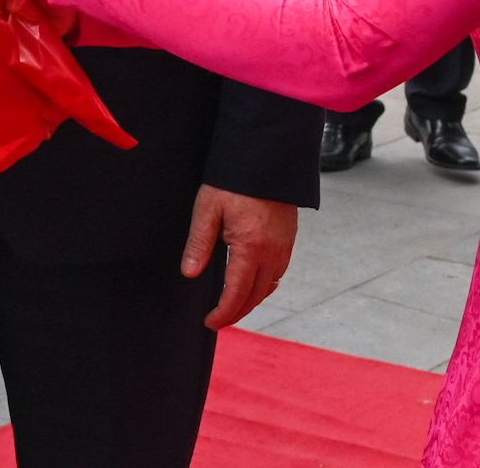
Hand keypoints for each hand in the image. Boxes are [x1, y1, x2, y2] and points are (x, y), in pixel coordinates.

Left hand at [183, 185, 297, 329]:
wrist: (267, 156)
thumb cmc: (234, 180)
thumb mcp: (208, 208)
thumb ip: (199, 244)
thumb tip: (190, 273)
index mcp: (251, 248)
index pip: (236, 294)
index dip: (224, 313)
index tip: (211, 322)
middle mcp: (272, 253)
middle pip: (255, 296)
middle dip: (237, 312)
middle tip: (219, 319)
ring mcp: (284, 247)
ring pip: (269, 287)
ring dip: (252, 300)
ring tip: (233, 305)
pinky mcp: (289, 239)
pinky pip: (279, 272)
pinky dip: (265, 285)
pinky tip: (253, 283)